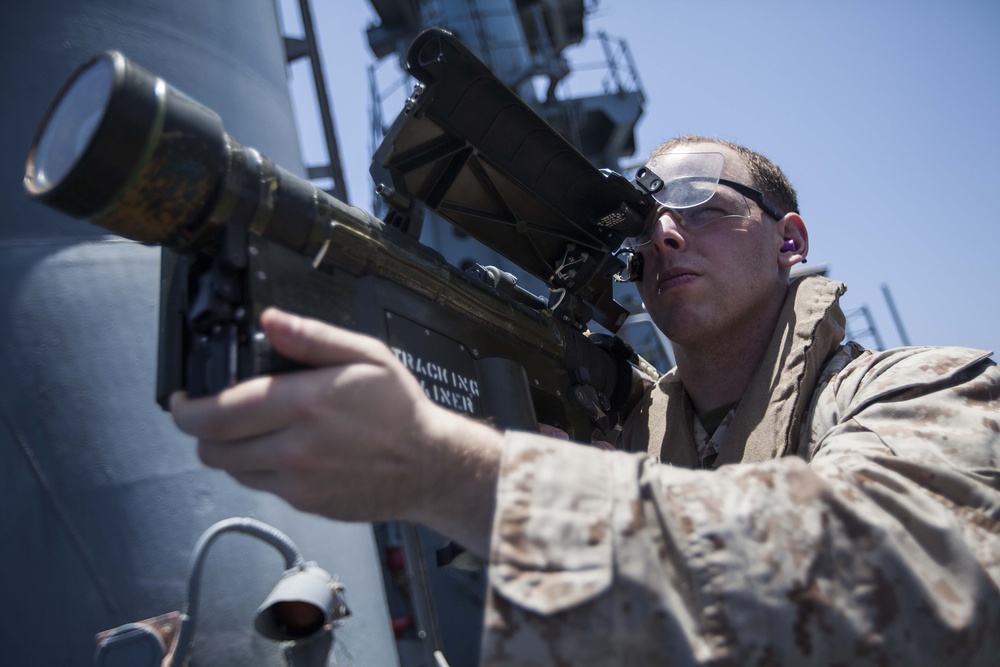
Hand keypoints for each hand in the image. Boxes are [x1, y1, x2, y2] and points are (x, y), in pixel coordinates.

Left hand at [170, 308, 502, 552]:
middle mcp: (294, 449)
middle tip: (209, 411)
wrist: (429, 467)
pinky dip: (257, 468)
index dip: (183, 407)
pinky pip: (259, 486)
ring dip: (228, 449)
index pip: (216, 414)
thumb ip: (313, 337)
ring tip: (250, 429)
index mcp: (304, 404)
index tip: (179, 398)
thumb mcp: (367, 356)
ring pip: (231, 469)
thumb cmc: (400, 410)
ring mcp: (296, 483)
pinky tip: (281, 449)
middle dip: (199, 429)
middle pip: (211, 448)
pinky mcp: (303, 504)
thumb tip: (269, 319)